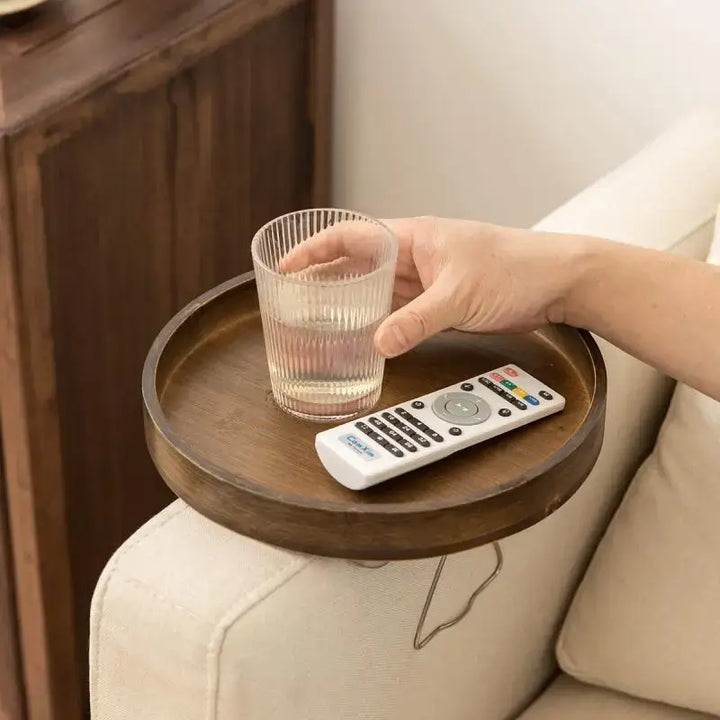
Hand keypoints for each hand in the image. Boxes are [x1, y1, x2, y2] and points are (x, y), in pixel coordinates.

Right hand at [281, 216, 584, 356]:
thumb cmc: (516, 267)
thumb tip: (378, 343)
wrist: (556, 282)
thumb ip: (417, 321)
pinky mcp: (437, 303)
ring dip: (349, 305)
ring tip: (318, 323)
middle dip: (324, 280)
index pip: (351, 236)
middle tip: (292, 301)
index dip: (315, 249)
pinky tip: (363, 337)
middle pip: (356, 265)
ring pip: (374, 292)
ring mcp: (424, 281)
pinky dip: (377, 324)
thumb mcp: (459, 295)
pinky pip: (396, 313)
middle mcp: (413, 256)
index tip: (287, 265)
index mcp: (413, 237)